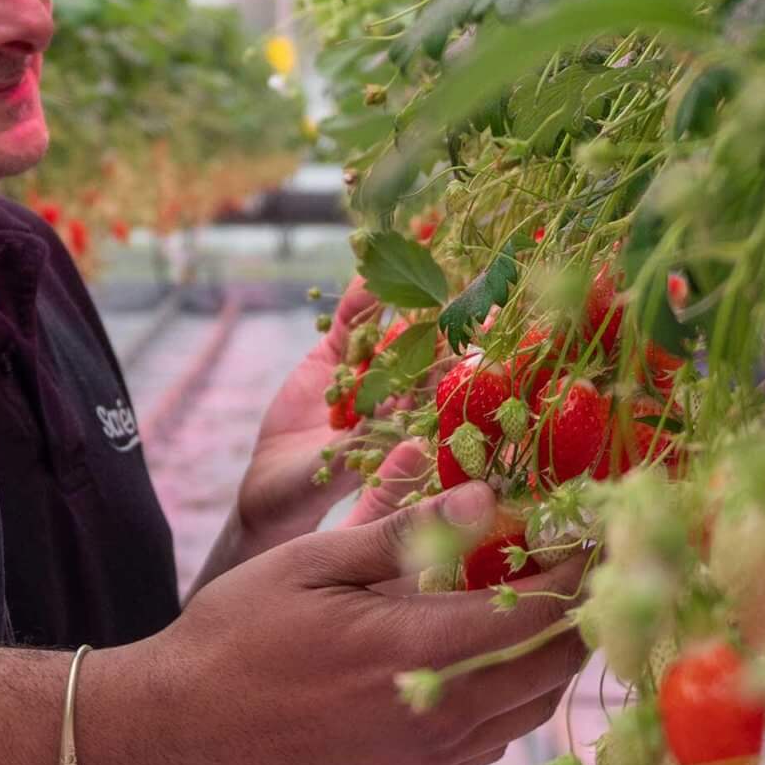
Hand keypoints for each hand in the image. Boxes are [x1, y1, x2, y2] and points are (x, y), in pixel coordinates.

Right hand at [93, 483, 591, 764]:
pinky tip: (473, 657)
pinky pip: (489, 743)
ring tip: (523, 602)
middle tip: (569, 563)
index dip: (576, 575)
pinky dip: (504, 697)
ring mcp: (425, 762)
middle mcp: (434, 719)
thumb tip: (489, 498)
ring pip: (527, 712)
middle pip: (550, 671)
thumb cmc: (239, 629)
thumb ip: (405, 532)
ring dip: (541, 658)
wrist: (183, 727)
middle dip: (574, 614)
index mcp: (411, 652)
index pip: (537, 619)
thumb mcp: (313, 559)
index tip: (589, 534)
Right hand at [221, 280, 445, 568]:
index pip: (447, 392)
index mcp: (413, 428)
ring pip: (391, 332)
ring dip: (406, 300)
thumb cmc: (316, 500)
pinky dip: (358, 301)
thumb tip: (416, 446)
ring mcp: (364, 374)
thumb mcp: (345, 483)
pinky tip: (367, 275)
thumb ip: (374, 464)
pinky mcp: (330, 360)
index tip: (493, 340)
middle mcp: (397, 396)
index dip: (469, 367)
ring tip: (426, 265)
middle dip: (448, 323)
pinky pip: (349, 326)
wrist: (271, 491)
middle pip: (428, 353)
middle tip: (473, 289)